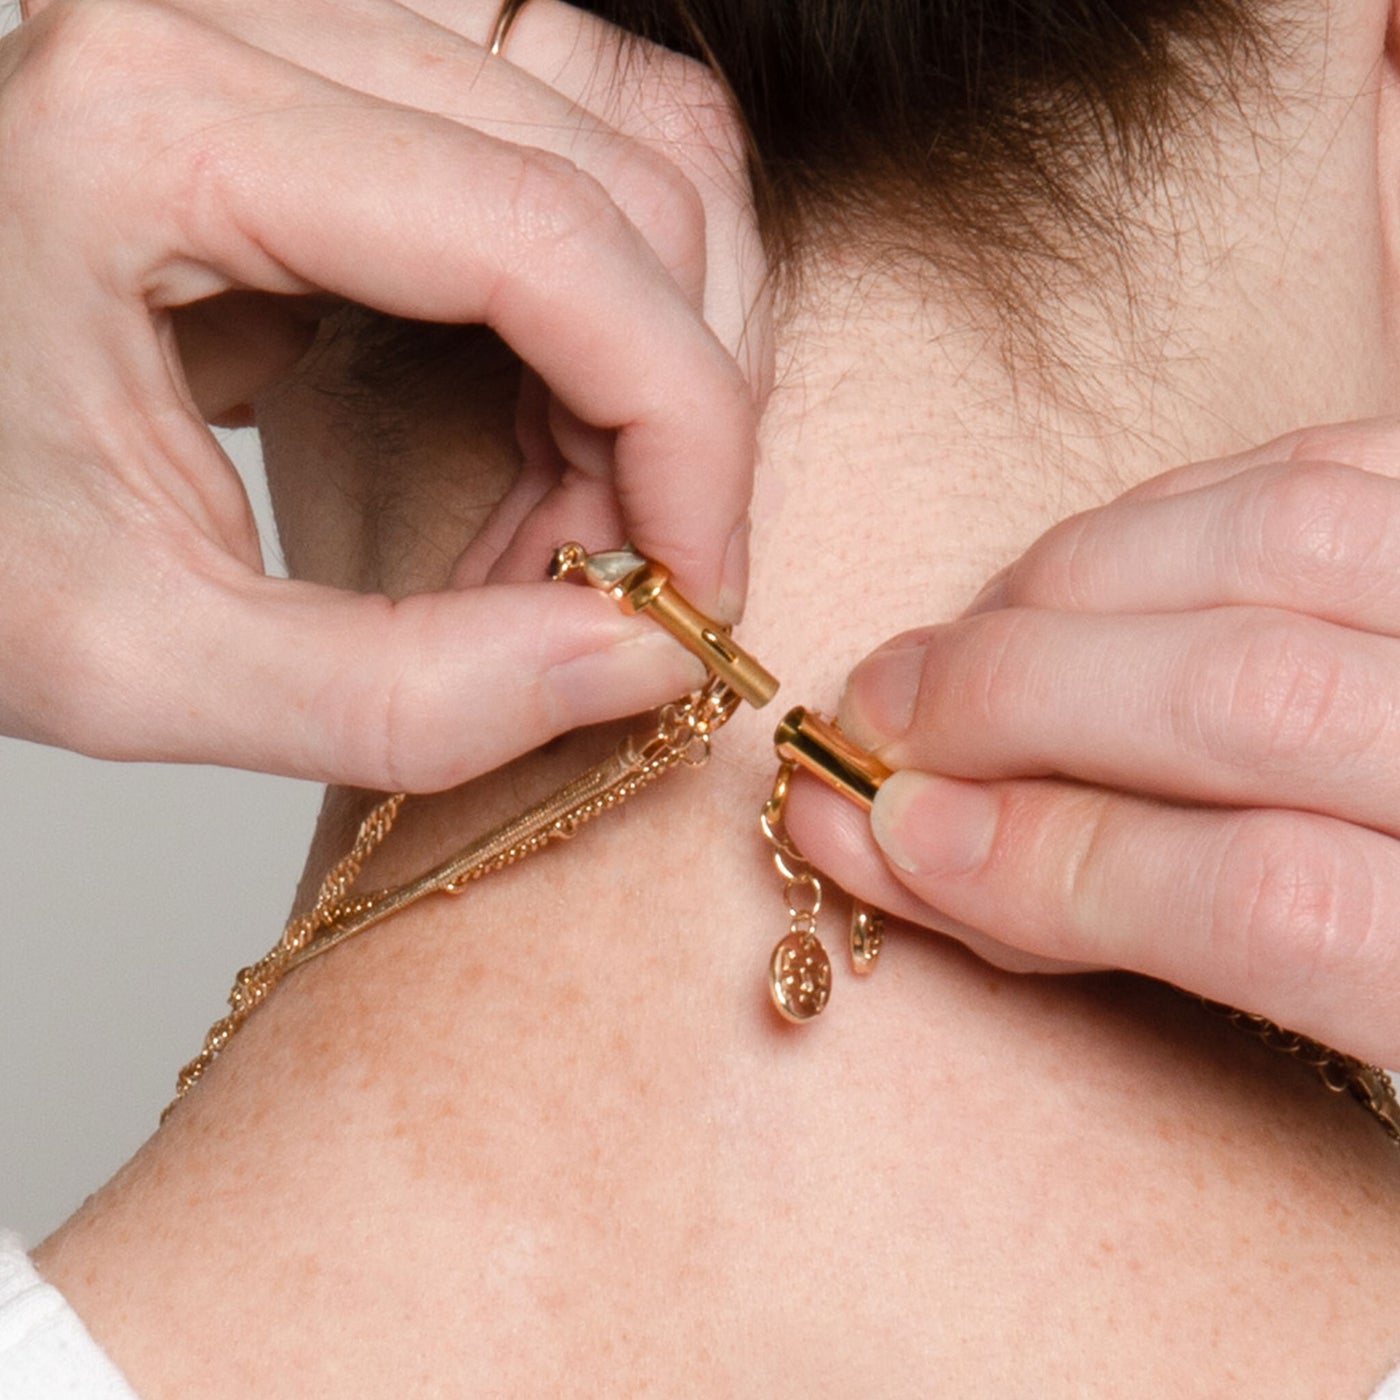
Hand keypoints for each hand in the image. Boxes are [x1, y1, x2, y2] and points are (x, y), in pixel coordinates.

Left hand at [0, 0, 764, 787]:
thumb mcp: (131, 660)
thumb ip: (402, 692)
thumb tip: (640, 660)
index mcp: (155, 125)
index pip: (548, 237)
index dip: (681, 427)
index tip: (697, 588)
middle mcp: (231, 15)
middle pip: (615, 171)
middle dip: (669, 406)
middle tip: (612, 577)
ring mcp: (282, 24)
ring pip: (614, 139)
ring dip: (645, 350)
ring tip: (567, 512)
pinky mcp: (317, 78)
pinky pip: (550, 152)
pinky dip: (594, 314)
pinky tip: (536, 435)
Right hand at [789, 419, 1399, 1064]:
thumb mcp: (1366, 1055)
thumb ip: (1162, 945)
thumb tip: (922, 853)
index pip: (1275, 903)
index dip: (1052, 870)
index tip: (896, 841)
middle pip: (1251, 696)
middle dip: (1014, 705)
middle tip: (882, 723)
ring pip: (1273, 542)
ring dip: (1061, 589)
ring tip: (962, 648)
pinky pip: (1312, 457)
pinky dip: (1158, 512)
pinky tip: (1075, 571)